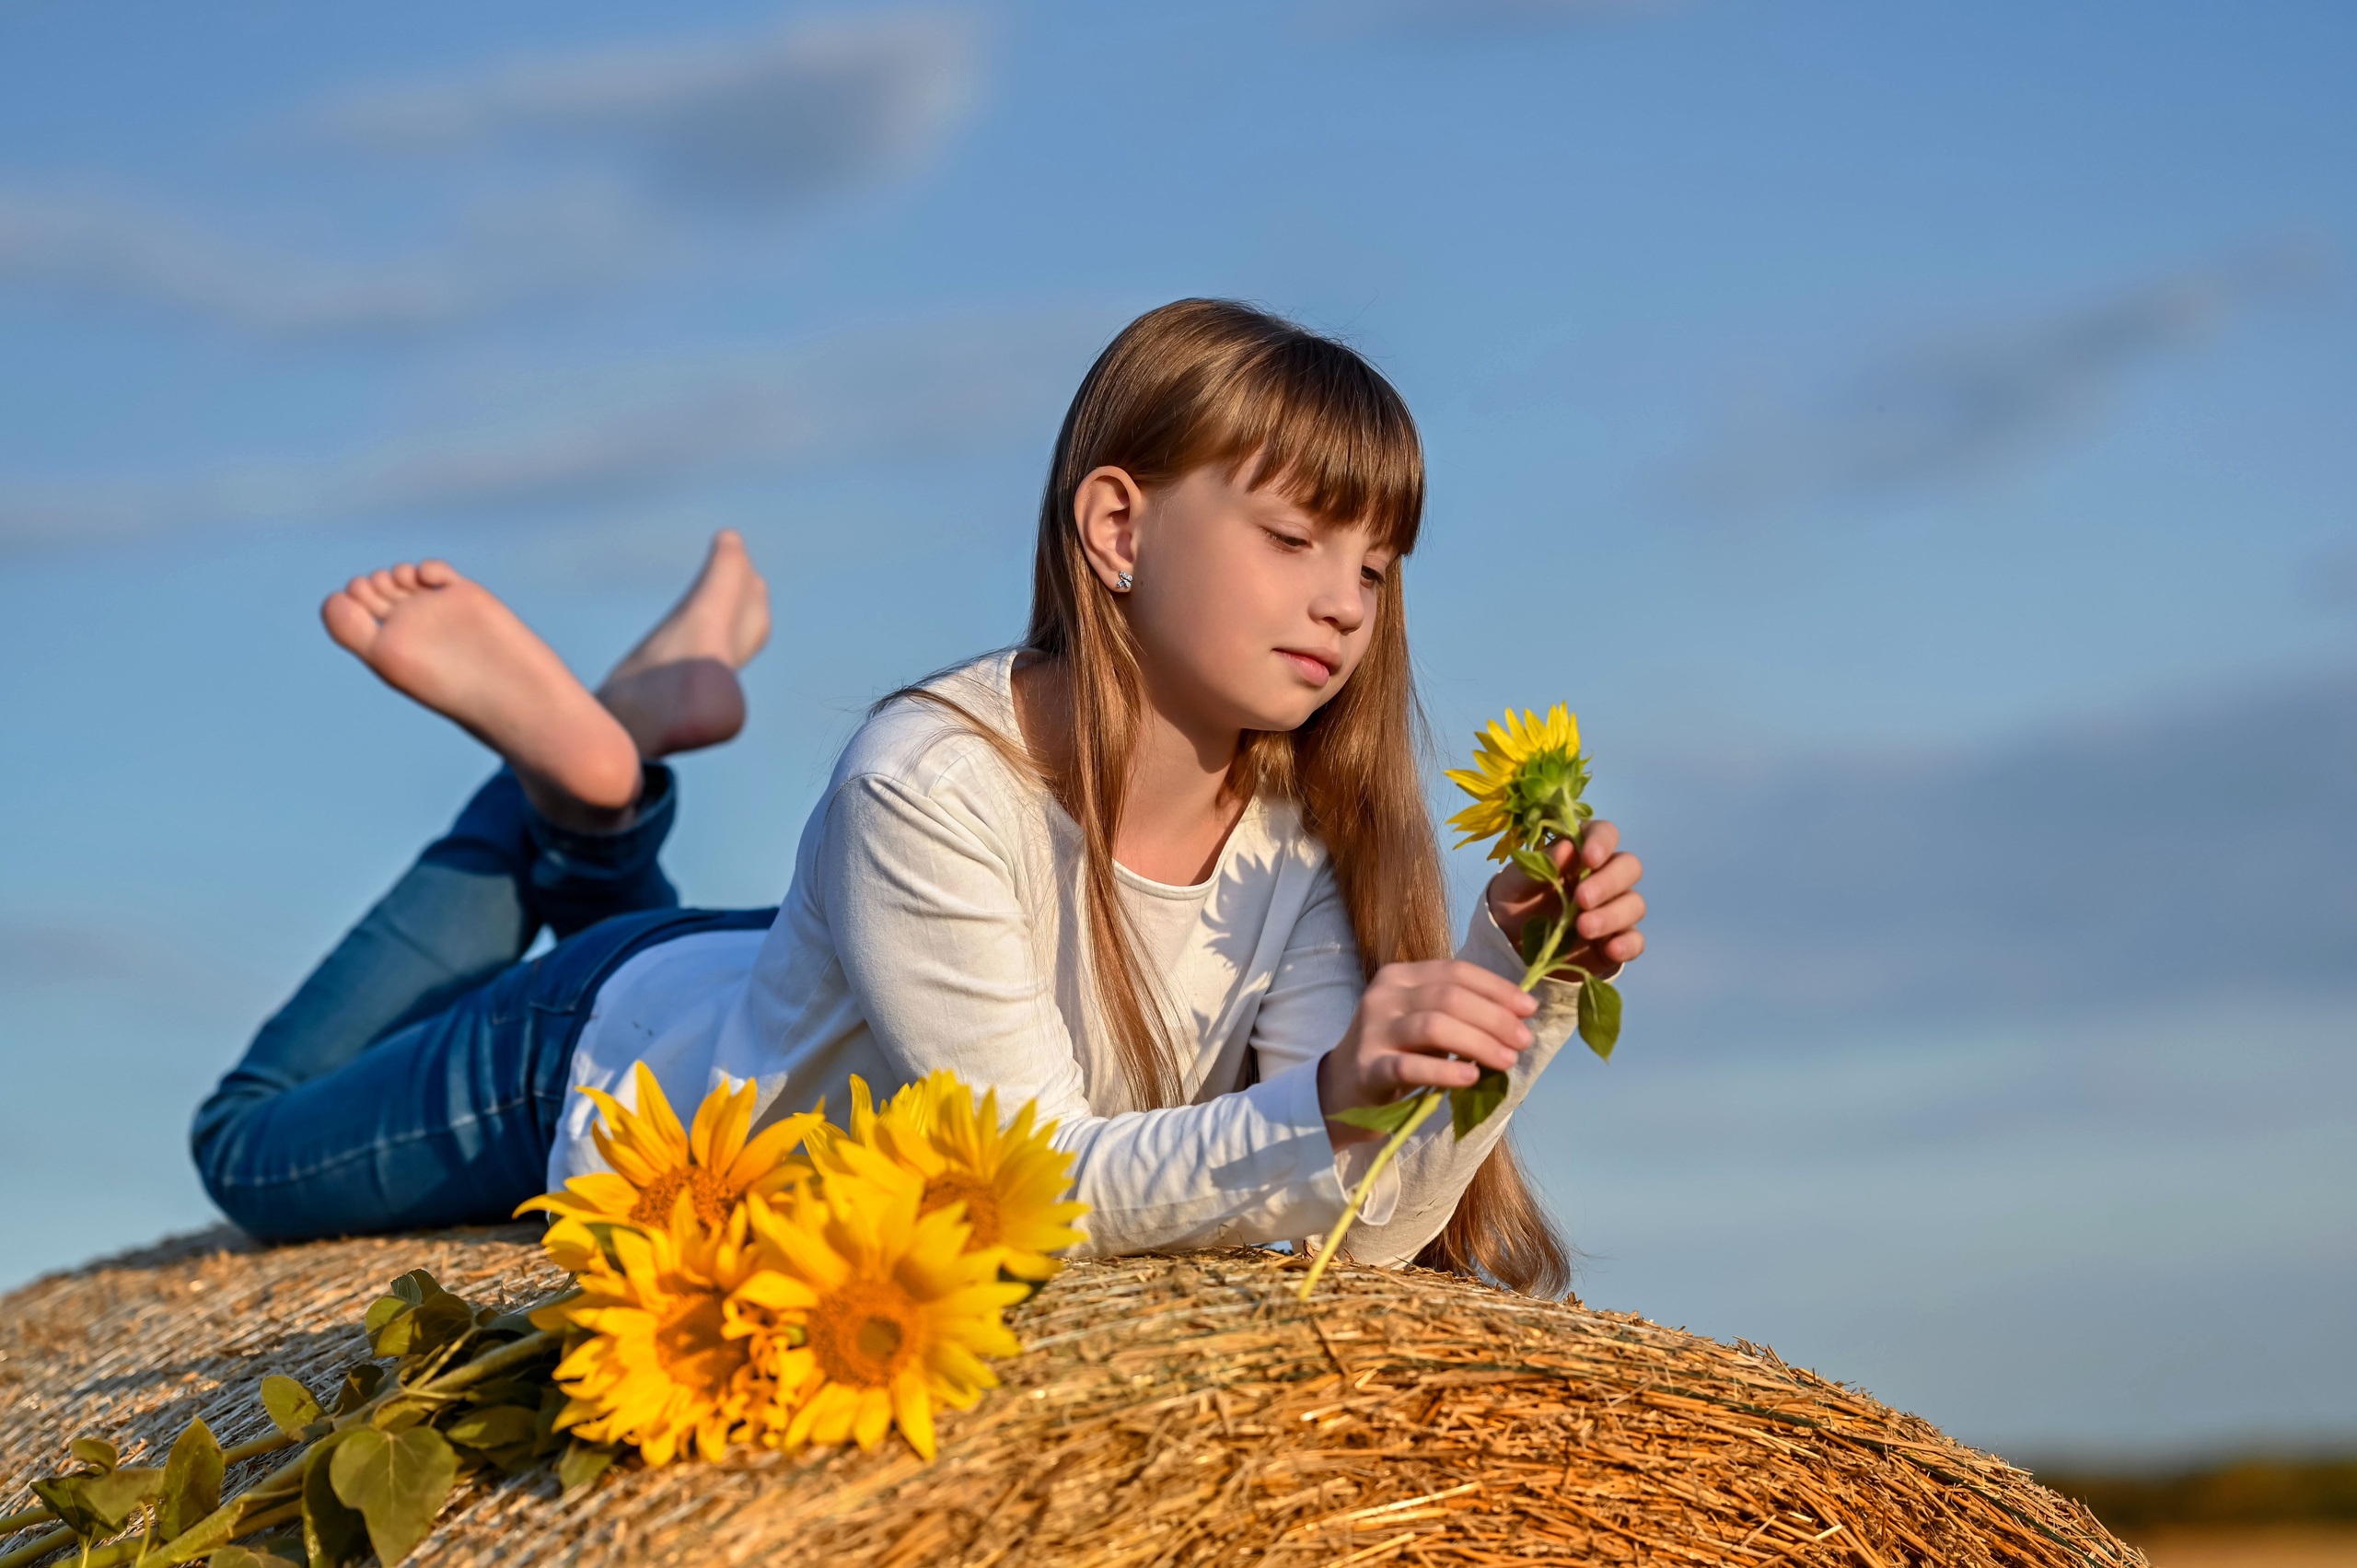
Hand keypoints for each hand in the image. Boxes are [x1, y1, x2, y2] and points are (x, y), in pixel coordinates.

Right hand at [1316, 960, 1538, 1144]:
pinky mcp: (1368, 1068)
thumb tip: (1517, 1016)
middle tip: (1523, 1040)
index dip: (1497, 988)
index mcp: (1399, 976)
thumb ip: (1458, 1013)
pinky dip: (1445, 1071)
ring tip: (1507, 1061)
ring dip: (1479, 1043)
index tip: (1529, 1009)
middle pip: (1449, 997)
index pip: (1455, 971)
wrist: (1341, 1089)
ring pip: (1434, 1026)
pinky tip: (1471, 1078)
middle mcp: (1383, 996)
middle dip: (1494, 1017)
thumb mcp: (1422, 1022)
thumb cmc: (1395, 1052)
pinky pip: (1410, 1066)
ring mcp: (1372, 1031)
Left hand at [1485, 818, 1644, 979]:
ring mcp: (1613, 910)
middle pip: (1628, 867)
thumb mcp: (1512, 884)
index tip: (1589, 857)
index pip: (1605, 833)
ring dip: (1613, 915)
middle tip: (1582, 900)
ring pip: (1634, 904)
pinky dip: (1628, 944)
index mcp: (1580, 854)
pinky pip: (1635, 941)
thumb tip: (1568, 847)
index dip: (1603, 841)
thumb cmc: (1513, 902)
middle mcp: (1603, 878)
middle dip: (1609, 882)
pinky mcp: (1615, 941)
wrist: (1508, 944)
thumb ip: (1538, 865)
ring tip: (1583, 928)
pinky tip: (1611, 950)